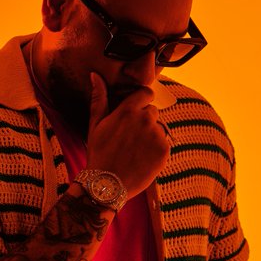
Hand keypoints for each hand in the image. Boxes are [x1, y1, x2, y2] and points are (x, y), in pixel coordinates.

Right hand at [86, 71, 169, 198]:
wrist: (107, 184)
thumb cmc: (99, 152)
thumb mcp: (95, 124)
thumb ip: (99, 97)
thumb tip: (96, 75)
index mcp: (128, 110)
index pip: (146, 93)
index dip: (142, 100)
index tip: (136, 111)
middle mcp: (145, 119)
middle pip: (152, 112)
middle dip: (143, 121)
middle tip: (129, 137)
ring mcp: (156, 135)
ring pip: (157, 128)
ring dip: (149, 136)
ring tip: (134, 150)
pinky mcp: (164, 150)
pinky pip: (163, 143)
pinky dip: (155, 150)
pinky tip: (141, 158)